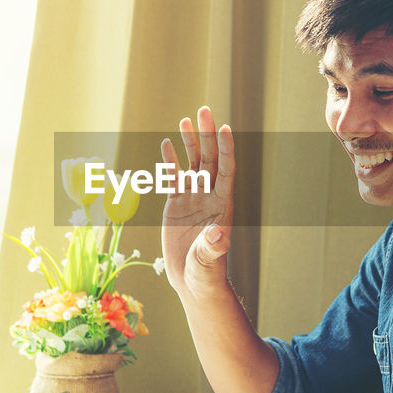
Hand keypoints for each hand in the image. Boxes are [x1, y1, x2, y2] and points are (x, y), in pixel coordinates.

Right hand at [160, 106, 234, 299]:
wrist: (192, 282)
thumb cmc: (206, 273)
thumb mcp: (210, 260)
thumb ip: (214, 247)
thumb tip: (219, 236)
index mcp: (222, 205)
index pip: (226, 170)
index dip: (226, 148)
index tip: (225, 127)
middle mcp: (209, 197)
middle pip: (209, 159)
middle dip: (207, 135)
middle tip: (203, 110)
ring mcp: (193, 199)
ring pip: (192, 164)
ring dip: (190, 142)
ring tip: (186, 119)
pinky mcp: (176, 205)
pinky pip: (173, 178)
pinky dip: (170, 161)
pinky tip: (166, 144)